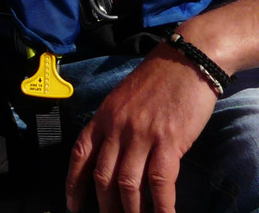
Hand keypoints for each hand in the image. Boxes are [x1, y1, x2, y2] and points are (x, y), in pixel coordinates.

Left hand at [65, 46, 216, 212]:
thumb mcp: (123, 99)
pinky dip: (161, 206)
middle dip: (105, 205)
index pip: (80, 155)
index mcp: (103, 116)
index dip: (74, 184)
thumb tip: (110, 155)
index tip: (73, 206)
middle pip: (102, 176)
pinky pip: (160, 183)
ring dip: (130, 210)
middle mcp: (117, 128)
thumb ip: (114, 124)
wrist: (185, 60)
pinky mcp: (168, 142)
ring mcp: (141, 135)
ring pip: (127, 184)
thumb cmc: (157, 80)